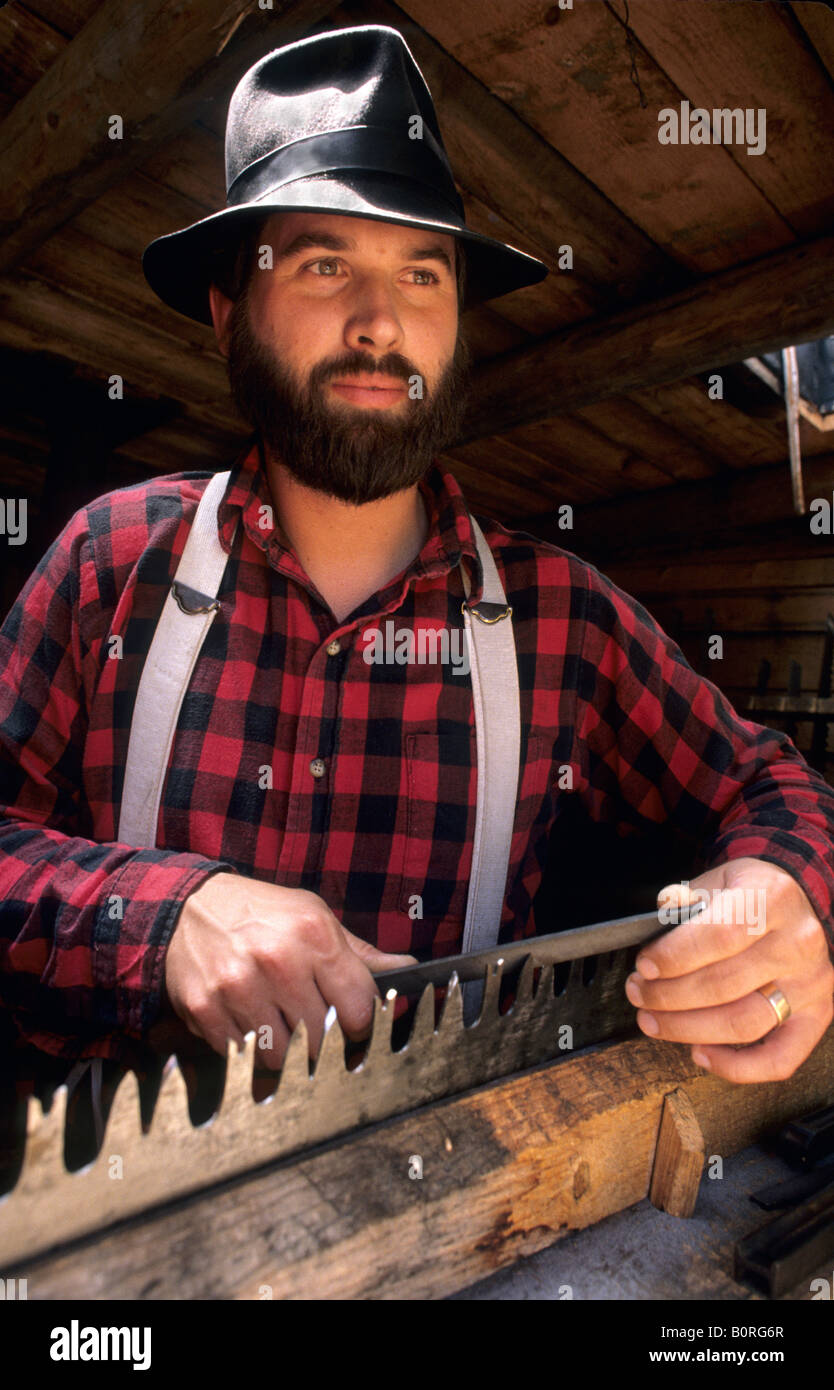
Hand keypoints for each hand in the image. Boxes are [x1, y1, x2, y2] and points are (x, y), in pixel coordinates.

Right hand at [164, 872, 417, 1068]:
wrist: (187, 907)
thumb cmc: (261, 913)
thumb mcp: (314, 917)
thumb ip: (360, 953)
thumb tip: (407, 968)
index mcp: (314, 936)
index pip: (359, 1008)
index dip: (362, 1026)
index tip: (354, 1029)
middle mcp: (278, 961)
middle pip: (321, 1038)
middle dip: (321, 1041)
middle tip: (311, 1029)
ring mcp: (239, 987)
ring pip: (281, 1055)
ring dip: (282, 1049)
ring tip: (276, 1022)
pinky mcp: (206, 1009)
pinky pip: (241, 1055)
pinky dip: (247, 1049)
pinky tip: (245, 1020)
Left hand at [625, 857, 833, 1082]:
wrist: (801, 904)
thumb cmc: (752, 895)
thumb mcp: (718, 879)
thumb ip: (683, 900)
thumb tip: (654, 925)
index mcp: (772, 900)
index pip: (721, 934)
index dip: (675, 956)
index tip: (644, 966)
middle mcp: (797, 944)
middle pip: (725, 985)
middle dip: (669, 996)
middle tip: (638, 994)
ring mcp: (810, 984)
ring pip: (745, 1023)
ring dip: (688, 1029)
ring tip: (653, 1021)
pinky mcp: (817, 1016)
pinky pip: (780, 1059)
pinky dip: (736, 1067)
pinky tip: (700, 1054)